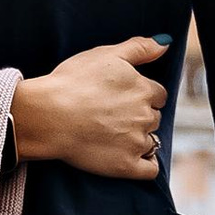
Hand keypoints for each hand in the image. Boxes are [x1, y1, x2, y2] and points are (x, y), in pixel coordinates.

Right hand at [11, 36, 169, 180]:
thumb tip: (166, 43)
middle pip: (154, 117)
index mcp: (144, 89)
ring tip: (112, 135)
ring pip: (151, 141)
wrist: (48, 115)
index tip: (123, 97)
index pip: (158, 94)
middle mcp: (145, 116)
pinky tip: (132, 159)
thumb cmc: (72, 82)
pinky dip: (145, 165)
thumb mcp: (105, 54)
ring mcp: (136, 142)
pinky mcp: (125, 166)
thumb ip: (140, 48)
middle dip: (139, 116)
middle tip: (113, 116)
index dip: (143, 95)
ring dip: (139, 138)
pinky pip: (149, 170)